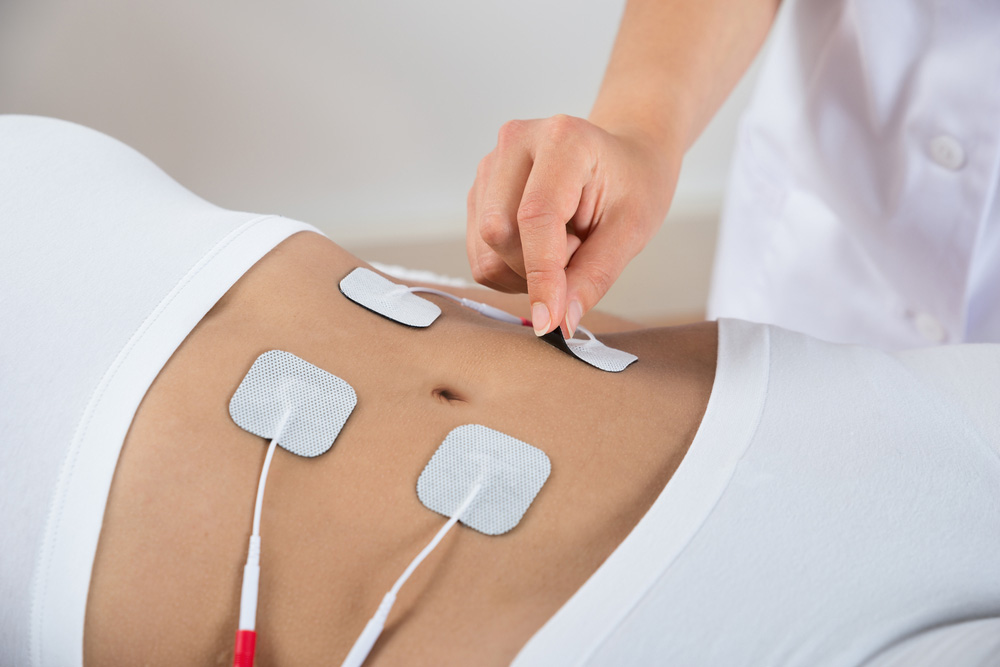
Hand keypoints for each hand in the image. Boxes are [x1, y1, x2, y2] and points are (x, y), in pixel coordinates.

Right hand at [466, 114, 678, 336]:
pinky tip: (542, 245)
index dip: (540, 274)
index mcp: (562, 139)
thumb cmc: (634, 185)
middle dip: (536, 268)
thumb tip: (560, 323)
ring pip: (485, 250)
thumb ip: (595, 276)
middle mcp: (515, 142)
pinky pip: (481, 255)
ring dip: (524, 270)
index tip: (549, 321)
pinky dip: (512, 268)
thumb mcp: (632, 230)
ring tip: (564, 244)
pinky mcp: (479, 191)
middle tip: (580, 252)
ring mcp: (490, 165)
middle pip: (498, 234)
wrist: (623, 158)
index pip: (535, 216)